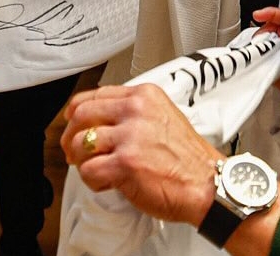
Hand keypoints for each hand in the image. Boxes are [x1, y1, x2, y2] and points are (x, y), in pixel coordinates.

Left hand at [61, 83, 221, 227]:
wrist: (208, 185)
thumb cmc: (189, 159)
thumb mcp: (163, 116)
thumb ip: (135, 112)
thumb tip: (103, 118)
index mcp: (144, 95)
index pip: (95, 94)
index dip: (77, 110)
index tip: (72, 121)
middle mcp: (135, 110)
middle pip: (81, 115)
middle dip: (71, 136)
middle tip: (73, 150)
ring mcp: (130, 136)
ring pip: (82, 143)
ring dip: (81, 160)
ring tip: (93, 168)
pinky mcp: (125, 163)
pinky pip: (89, 170)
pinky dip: (92, 180)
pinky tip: (105, 182)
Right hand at [254, 7, 279, 133]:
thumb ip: (273, 65)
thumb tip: (258, 57)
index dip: (272, 13)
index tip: (258, 16)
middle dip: (265, 30)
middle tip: (256, 42)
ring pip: (276, 39)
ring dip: (264, 42)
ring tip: (256, 51)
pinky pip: (275, 52)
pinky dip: (265, 53)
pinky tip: (259, 59)